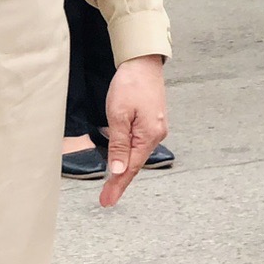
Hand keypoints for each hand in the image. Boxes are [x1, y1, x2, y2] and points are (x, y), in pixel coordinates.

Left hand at [99, 56, 167, 207]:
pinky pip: (139, 144)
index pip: (131, 167)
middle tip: (106, 198)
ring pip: (137, 154)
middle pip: (136, 163)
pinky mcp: (152, 121)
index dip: (118, 185)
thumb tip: (118, 169)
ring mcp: (156, 128)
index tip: (107, 201)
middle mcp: (156, 134)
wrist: (143, 62)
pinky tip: (121, 161)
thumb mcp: (118, 115)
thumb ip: (119, 144)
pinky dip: (129, 155)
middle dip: (120, 181)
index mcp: (149, 135)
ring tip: (111, 185)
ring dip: (124, 168)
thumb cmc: (130, 84)